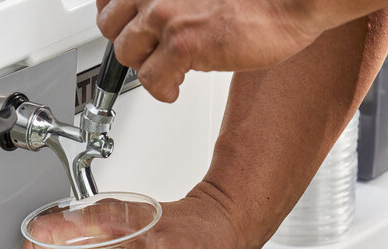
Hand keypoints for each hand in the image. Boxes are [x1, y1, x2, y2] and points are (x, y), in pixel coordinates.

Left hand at [96, 0, 322, 101]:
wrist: (288, 2)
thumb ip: (171, 0)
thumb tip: (147, 24)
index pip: (109, 0)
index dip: (117, 20)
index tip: (126, 32)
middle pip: (111, 27)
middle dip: (130, 46)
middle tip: (151, 55)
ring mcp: (167, 14)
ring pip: (127, 54)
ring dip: (147, 68)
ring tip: (169, 72)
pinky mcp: (182, 43)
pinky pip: (150, 80)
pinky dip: (162, 91)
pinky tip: (176, 88)